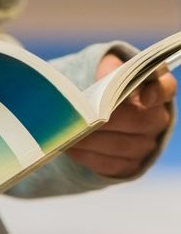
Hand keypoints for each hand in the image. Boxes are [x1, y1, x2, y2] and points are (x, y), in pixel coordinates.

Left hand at [66, 53, 176, 177]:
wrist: (99, 107)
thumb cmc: (104, 83)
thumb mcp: (107, 69)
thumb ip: (109, 71)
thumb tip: (103, 80)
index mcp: (155, 90)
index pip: (165, 88)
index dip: (157, 92)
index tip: (143, 97)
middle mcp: (157, 119)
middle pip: (140, 121)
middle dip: (109, 119)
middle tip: (83, 117)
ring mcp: (146, 145)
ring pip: (124, 146)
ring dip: (93, 140)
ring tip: (68, 132)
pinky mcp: (130, 164)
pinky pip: (112, 163)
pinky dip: (88, 155)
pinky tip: (70, 146)